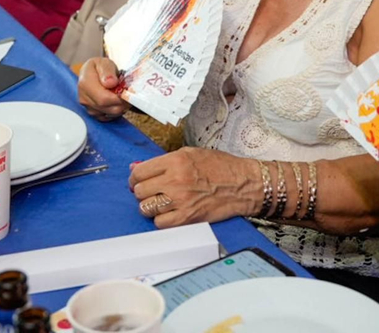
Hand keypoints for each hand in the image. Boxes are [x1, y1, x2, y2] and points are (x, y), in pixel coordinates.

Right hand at [76, 57, 130, 120]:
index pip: (103, 98)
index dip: (118, 99)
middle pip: (107, 108)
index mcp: (85, 83)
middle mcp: (84, 97)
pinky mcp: (92, 113)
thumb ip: (108, 71)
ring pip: (109, 114)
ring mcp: (87, 107)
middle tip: (130, 95)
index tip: (127, 93)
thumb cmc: (99, 67)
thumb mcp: (104, 63)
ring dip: (120, 107)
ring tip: (124, 96)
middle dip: (122, 104)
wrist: (92, 72)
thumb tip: (111, 83)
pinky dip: (115, 111)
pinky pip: (107, 117)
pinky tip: (117, 102)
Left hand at [129, 148, 254, 227]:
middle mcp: (175, 180)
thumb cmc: (220, 167)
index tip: (137, 181)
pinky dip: (161, 219)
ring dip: (150, 206)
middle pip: (140, 191)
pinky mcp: (188, 218)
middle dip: (142, 192)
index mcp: (175, 161)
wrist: (243, 184)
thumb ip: (163, 161)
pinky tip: (169, 212)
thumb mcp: (190, 154)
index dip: (135, 177)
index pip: (140, 172)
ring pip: (147, 208)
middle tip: (150, 191)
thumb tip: (137, 168)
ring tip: (160, 202)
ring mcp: (181, 201)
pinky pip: (160, 223)